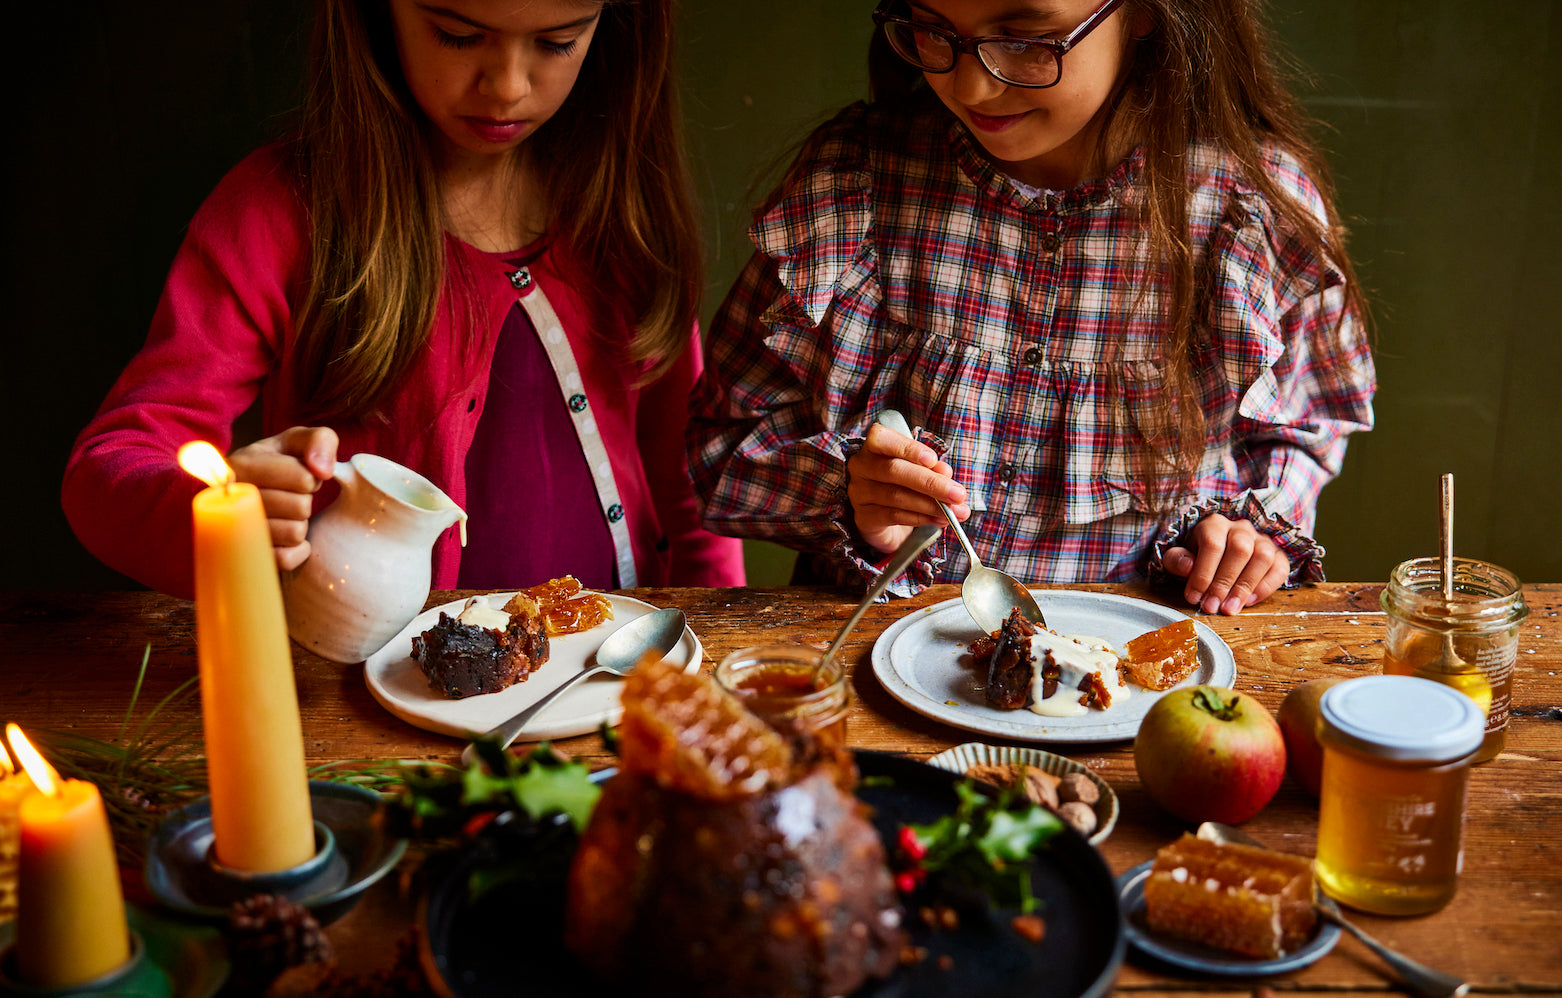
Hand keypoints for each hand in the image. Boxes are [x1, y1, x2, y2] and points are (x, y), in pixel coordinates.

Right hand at [228, 426, 338, 571]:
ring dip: (298, 524)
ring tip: (282, 515)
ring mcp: (233, 532)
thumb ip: (319, 440)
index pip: (302, 478)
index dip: (310, 478)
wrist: (247, 493)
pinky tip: (285, 537)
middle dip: (304, 501)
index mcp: (241, 464)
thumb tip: (323, 471)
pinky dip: (296, 550)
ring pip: (295, 533)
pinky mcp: (244, 558)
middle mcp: (230, 498)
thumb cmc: (277, 463)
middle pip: (300, 507)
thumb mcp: (296, 441)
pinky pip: (287, 559)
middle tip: (289, 497)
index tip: (297, 475)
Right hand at [846, 422, 969, 554]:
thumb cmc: (904, 485)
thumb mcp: (921, 472)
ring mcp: (860, 493)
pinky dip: (920, 518)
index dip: (908, 448)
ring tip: (953, 512)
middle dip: (930, 482)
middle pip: (894, 470)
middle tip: (958, 494)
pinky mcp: (864, 517)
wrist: (885, 519)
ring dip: (930, 505)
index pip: (882, 439)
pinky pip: (894, 516)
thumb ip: (932, 469)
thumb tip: (945, 472)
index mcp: (874, 447)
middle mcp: (862, 467)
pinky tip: (938, 520)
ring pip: (896, 496)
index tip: (933, 459)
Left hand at [1162, 514, 1289, 614]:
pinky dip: (1266, 587)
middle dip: (1224, 583)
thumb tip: (1188, 566)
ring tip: (1230, 608)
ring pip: (1262, 557)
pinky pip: (1279, 569)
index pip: (1212, 544)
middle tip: (1212, 607)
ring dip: (1245, 587)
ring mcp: (1262, 540)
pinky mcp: (1278, 555)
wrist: (1219, 557)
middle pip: (1240, 550)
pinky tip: (1248, 602)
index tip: (1194, 597)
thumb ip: (1177, 560)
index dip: (1203, 573)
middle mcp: (1241, 529)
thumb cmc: (1196, 558)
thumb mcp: (1179, 558)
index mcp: (1214, 525)